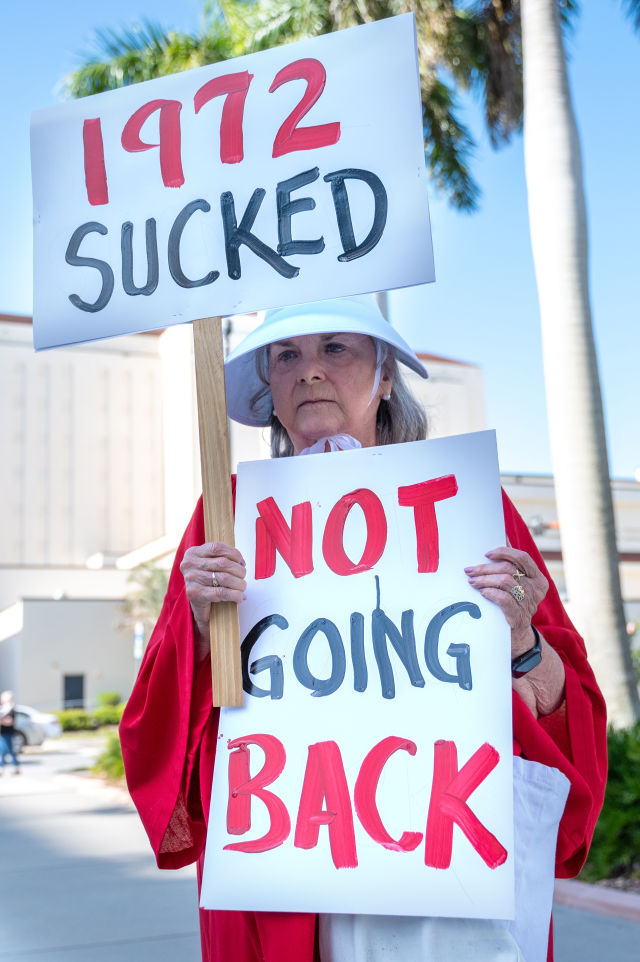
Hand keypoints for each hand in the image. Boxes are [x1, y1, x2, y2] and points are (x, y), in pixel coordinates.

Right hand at [180, 542, 246, 651]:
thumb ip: (222, 558)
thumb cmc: (207, 583)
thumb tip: (241, 562)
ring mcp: (191, 579)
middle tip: (243, 577)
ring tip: (242, 587)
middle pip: (223, 563)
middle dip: (238, 570)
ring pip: (224, 577)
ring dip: (239, 583)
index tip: (242, 562)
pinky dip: (235, 594)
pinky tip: (240, 597)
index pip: (217, 548)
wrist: (199, 608)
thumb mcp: (210, 565)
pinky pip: (221, 592)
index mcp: (193, 553)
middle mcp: (189, 564)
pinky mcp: (195, 594)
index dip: (234, 554)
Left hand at [464, 545, 548, 659]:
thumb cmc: (513, 602)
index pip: (522, 557)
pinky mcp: (518, 617)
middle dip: (485, 568)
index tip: (486, 554)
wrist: (517, 635)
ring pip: (504, 582)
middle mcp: (536, 590)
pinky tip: (481, 592)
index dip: (504, 552)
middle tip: (469, 570)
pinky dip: (490, 592)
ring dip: (484, 580)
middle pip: (509, 569)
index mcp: (538, 578)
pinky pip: (503, 599)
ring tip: (472, 581)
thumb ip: (511, 562)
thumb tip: (502, 535)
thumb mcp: (517, 583)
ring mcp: (529, 604)